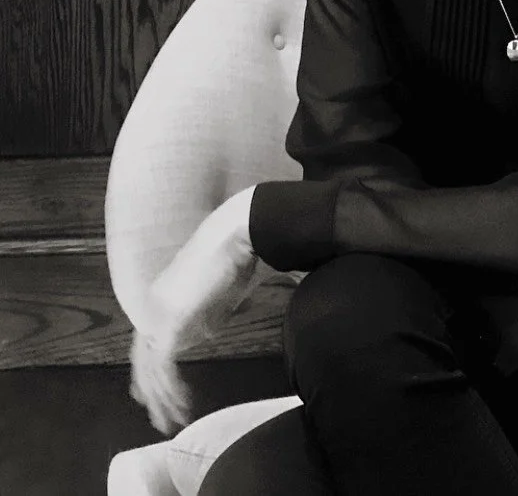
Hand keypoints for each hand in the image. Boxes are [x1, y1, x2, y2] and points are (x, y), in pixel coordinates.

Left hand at [129, 186, 258, 433]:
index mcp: (162, 296)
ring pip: (149, 368)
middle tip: (159, 416)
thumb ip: (210, 313)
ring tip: (174, 419)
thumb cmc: (238, 255)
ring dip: (161, 397)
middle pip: (141, 359)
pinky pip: (164, 366)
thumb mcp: (222, 291)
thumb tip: (208, 333)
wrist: (239, 235)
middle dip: (149, 391)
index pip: (146, 341)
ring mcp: (158, 314)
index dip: (148, 369)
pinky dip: (172, 388)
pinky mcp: (171, 322)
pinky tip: (184, 403)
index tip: (155, 392)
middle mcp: (154, 307)